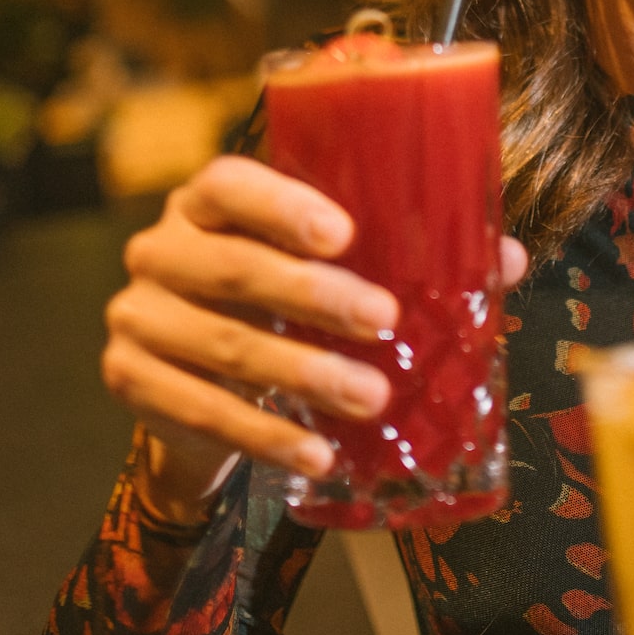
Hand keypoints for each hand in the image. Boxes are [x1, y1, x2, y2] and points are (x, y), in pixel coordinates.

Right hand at [102, 155, 528, 521]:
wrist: (197, 381)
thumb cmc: (282, 300)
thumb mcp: (329, 268)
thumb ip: (405, 253)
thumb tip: (504, 259)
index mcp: (206, 201)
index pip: (228, 183)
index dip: (282, 204)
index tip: (345, 233)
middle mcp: (160, 248)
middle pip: (233, 266)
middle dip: (313, 295)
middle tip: (384, 319)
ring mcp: (138, 315)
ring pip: (223, 344)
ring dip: (302, 374)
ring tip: (371, 398)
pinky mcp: (130, 381)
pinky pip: (202, 410)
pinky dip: (266, 433)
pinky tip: (317, 451)